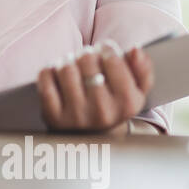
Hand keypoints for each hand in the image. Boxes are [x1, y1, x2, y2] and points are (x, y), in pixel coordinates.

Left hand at [35, 39, 153, 131]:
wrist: (92, 140)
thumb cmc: (114, 106)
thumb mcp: (136, 92)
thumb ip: (142, 69)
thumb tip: (135, 50)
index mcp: (126, 102)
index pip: (112, 58)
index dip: (106, 48)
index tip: (104, 52)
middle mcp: (102, 110)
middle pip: (86, 59)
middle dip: (86, 54)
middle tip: (87, 59)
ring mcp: (75, 115)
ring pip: (65, 67)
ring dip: (67, 60)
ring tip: (73, 66)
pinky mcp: (52, 115)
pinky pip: (46, 77)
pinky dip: (49, 70)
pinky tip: (57, 76)